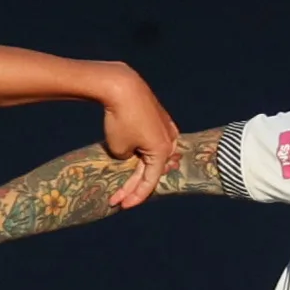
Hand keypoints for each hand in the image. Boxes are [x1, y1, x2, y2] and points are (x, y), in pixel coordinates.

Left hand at [96, 66, 177, 208]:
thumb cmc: (119, 118)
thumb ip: (128, 159)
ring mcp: (167, 128)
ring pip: (155, 156)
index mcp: (162, 151)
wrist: (121, 85)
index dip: (135, 196)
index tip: (122, 205)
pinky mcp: (160, 117)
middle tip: (118, 198)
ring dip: (140, 170)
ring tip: (127, 183)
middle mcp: (170, 140)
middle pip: (152, 170)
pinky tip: (136, 161)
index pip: (149, 181)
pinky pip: (154, 142)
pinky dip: (144, 153)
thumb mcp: (119, 148)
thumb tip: (133, 153)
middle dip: (134, 186)